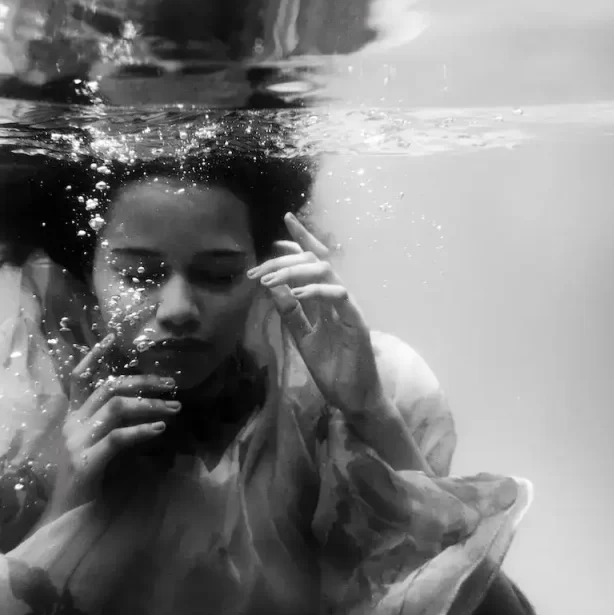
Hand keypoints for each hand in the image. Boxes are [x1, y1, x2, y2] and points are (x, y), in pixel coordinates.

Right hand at [48, 334, 180, 514]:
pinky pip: (117, 438)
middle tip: (172, 384)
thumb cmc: (87, 488)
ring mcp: (76, 442)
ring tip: (175, 407)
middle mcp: (71, 425)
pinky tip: (160, 430)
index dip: (94, 356)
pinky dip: (141, 431)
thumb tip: (145, 410)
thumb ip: (113, 429)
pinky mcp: (86, 462)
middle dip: (143, 382)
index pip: (79, 378)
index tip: (112, 337)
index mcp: (72, 419)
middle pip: (108, 388)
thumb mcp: (99, 450)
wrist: (65, 522)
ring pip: (115, 408)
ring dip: (150, 405)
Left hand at [248, 213, 382, 415]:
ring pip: (325, 271)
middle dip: (283, 260)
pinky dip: (316, 291)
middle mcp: (337, 295)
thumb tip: (272, 287)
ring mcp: (348, 305)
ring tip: (269, 281)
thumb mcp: (302, 335)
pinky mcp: (356, 319)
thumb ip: (290, 311)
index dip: (302, 239)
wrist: (352, 394)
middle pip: (314, 260)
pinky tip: (296, 295)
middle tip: (257, 272)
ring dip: (294, 272)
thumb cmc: (331, 366)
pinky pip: (339, 294)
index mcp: (324, 298)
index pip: (313, 261)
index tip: (285, 220)